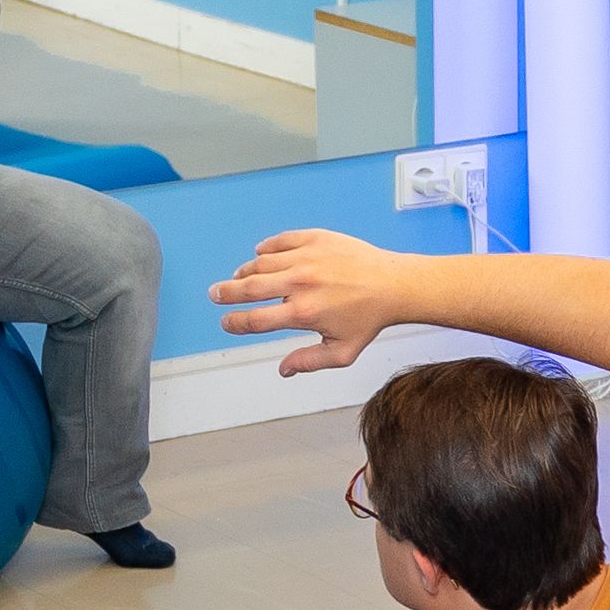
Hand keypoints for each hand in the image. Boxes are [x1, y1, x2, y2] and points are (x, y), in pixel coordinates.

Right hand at [213, 228, 412, 372]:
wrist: (394, 285)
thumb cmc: (370, 319)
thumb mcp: (342, 352)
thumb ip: (309, 361)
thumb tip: (283, 371)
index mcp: (303, 313)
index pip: (255, 320)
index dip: (235, 323)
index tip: (226, 322)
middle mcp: (300, 284)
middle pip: (249, 288)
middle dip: (226, 292)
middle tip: (215, 294)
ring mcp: (307, 258)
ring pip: (261, 263)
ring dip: (245, 271)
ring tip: (239, 277)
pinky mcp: (315, 239)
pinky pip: (280, 242)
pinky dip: (266, 248)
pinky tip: (260, 254)